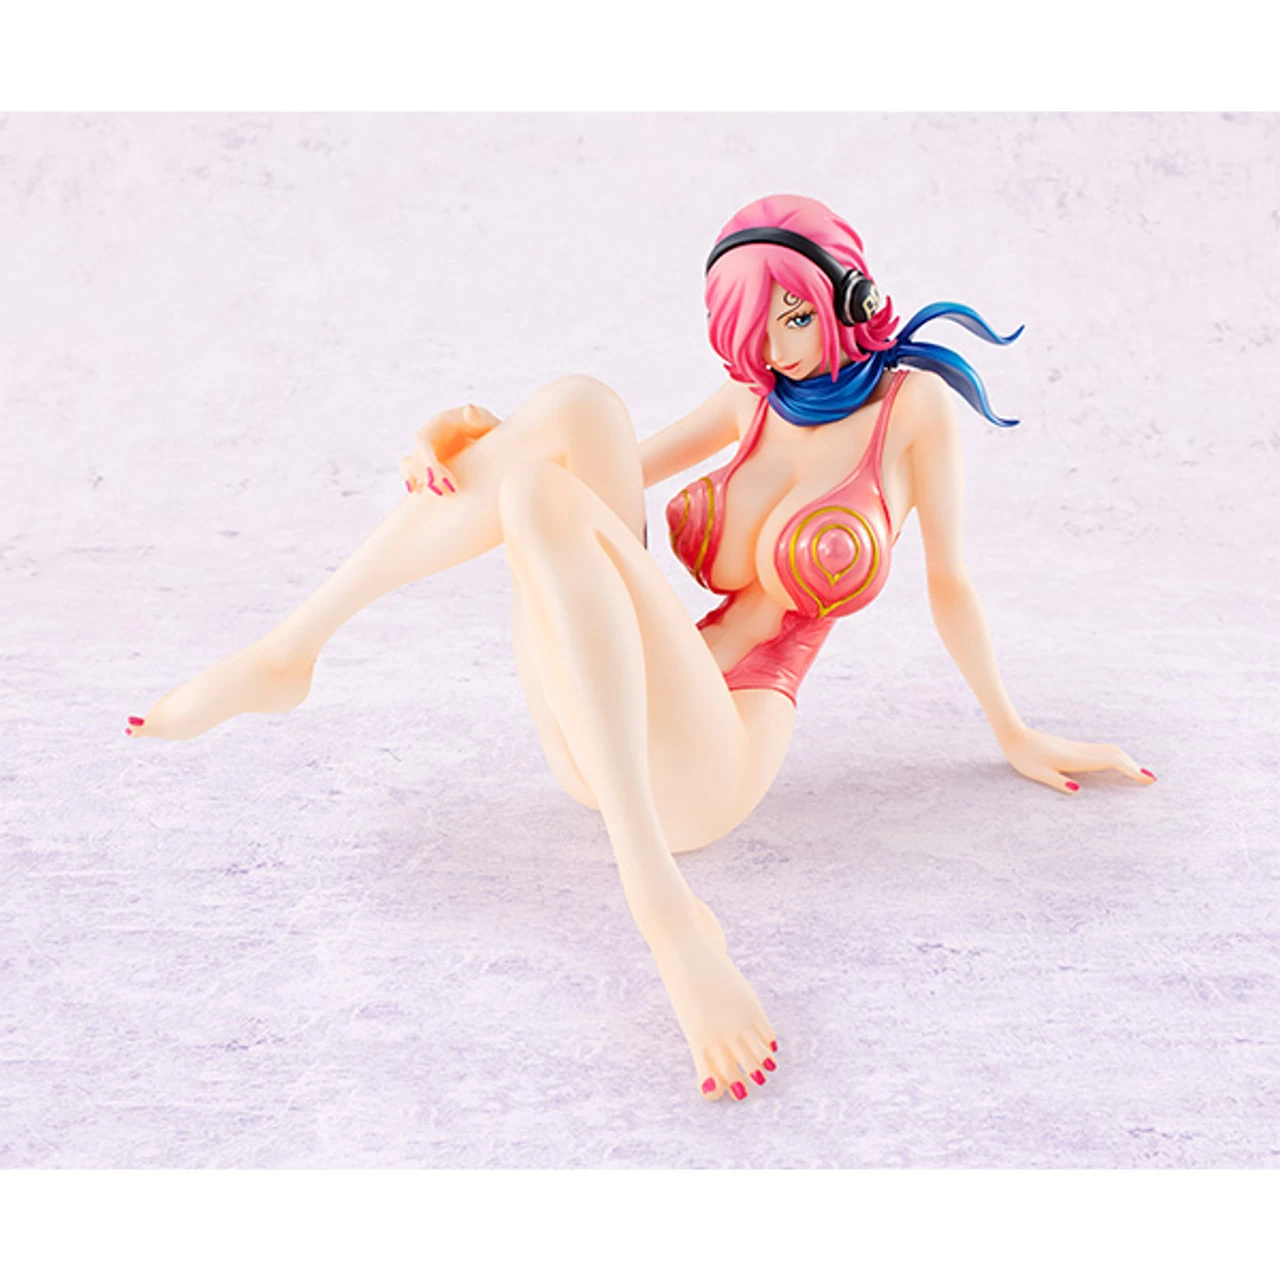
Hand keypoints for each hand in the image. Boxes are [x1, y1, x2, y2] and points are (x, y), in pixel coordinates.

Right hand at [401, 403, 499, 495]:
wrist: (492, 439)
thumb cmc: (489, 428)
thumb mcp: (488, 422)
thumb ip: (480, 418)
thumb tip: (468, 409)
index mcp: (438, 423)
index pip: (422, 441)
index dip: (425, 460)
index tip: (435, 478)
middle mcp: (429, 436)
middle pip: (416, 456)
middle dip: (426, 476)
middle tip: (449, 492)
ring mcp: (428, 450)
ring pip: (411, 465)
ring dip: (419, 480)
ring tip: (438, 494)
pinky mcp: (430, 463)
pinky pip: (415, 472)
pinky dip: (414, 482)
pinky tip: (417, 492)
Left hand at [1000, 725, 1155, 793]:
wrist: (1014, 735)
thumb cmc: (1023, 757)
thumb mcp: (1037, 773)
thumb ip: (1057, 782)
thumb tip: (1078, 792)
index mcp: (1076, 758)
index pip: (1111, 761)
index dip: (1131, 769)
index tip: (1147, 778)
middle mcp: (1081, 751)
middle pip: (1116, 754)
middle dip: (1134, 766)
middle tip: (1152, 780)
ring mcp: (1078, 748)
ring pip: (1109, 751)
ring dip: (1126, 760)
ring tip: (1140, 774)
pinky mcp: (1074, 747)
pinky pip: (1101, 751)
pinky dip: (1115, 757)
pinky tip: (1117, 764)